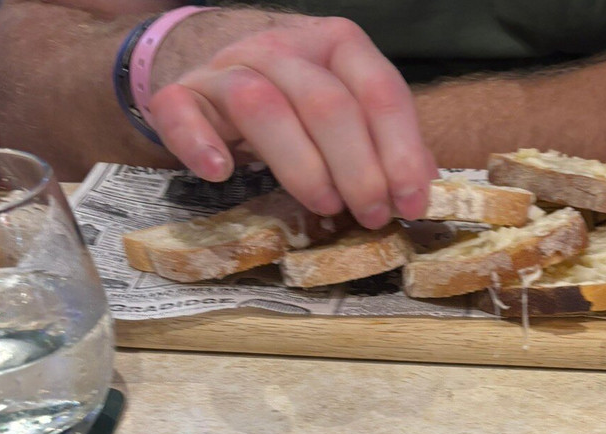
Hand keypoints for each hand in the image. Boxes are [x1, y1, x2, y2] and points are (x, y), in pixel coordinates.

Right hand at [149, 15, 436, 227]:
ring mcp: (228, 67)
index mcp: (336, 45)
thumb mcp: (349, 111)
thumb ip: (385, 142)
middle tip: (371, 216)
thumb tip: (424, 188)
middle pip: (326, 103)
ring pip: (262, 106)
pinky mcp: (181, 93)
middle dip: (358, 168)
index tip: (410, 202)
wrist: (218, 71)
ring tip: (324, 206)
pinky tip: (220, 173)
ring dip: (300, 165)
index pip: (379, 90)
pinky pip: (182, 111)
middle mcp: (282, 48)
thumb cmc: (296, 102)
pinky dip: (199, 143)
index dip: (401, 150)